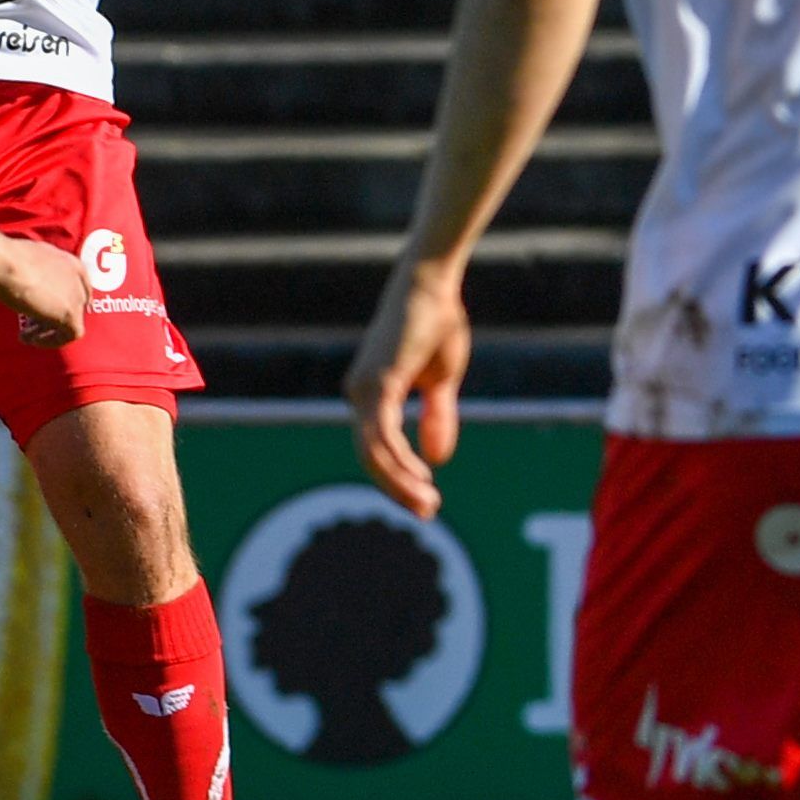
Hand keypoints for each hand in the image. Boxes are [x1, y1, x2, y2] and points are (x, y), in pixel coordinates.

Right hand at [0, 239, 88, 348]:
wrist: (6, 262)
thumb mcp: (27, 258)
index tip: (44, 308)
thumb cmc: (6, 257)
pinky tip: (32, 340)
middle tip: (31, 323)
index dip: (61, 300)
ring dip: (49, 330)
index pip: (77, 286)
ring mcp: (76, 295)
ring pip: (71, 320)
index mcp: (69, 261)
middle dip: (53, 316)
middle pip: (73, 304)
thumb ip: (37, 270)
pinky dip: (52, 340)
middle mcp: (77, 277)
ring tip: (26, 335)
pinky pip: (70, 334)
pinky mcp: (70, 313)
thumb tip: (26, 280)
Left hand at [344, 258, 468, 517]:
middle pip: (370, 457)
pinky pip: (381, 433)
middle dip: (398, 488)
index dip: (398, 478)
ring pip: (373, 452)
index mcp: (371, 394)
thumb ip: (436, 417)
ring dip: (399, 482)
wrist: (432, 288)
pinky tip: (420, 476)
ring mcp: (363, 389)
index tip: (425, 500)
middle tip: (427, 512)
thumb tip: (436, 460)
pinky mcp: (376, 383)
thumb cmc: (435, 325)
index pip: (377, 449)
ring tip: (427, 502)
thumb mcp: (440, 382)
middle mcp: (359, 394)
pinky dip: (399, 459)